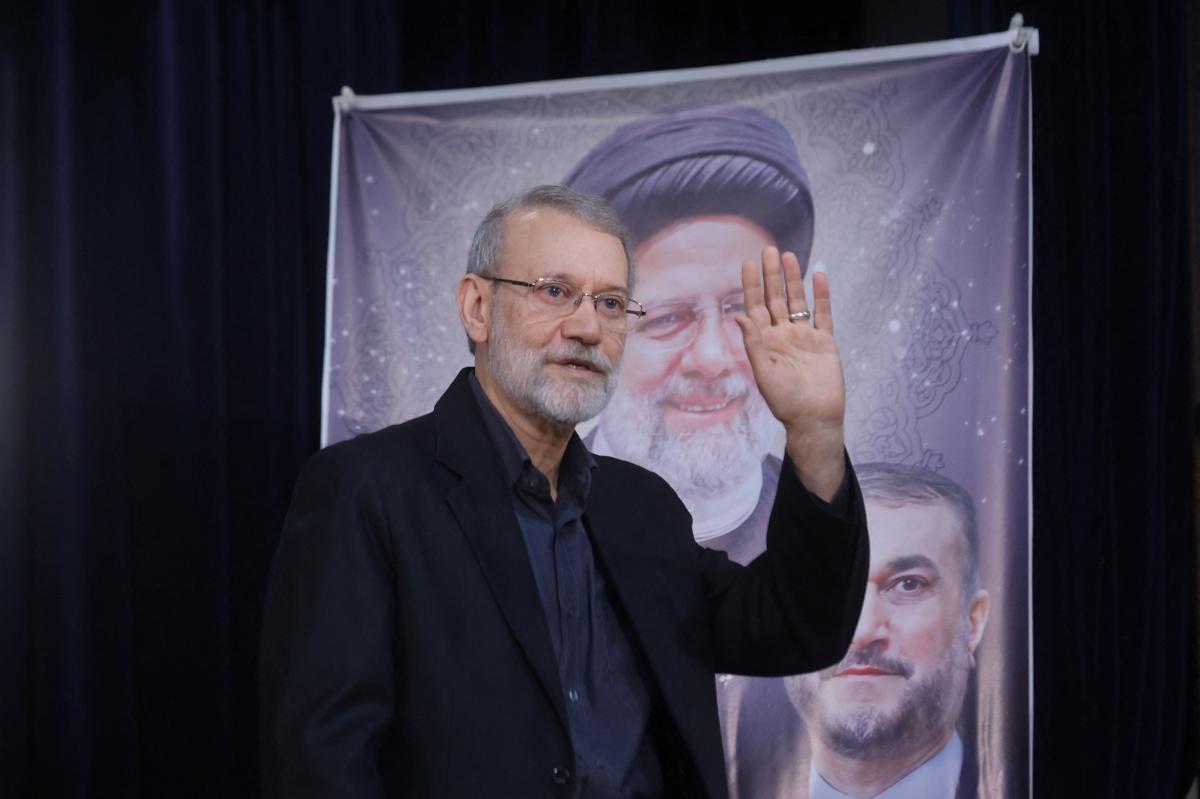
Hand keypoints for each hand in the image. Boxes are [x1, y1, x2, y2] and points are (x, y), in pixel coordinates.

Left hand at [735, 247, 845, 499]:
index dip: (751, 285)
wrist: (815, 419)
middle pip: (775, 298)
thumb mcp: (764, 374)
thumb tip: (738, 316)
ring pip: (797, 301)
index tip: (748, 262)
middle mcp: (783, 335)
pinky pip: (823, 314)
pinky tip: (818, 276)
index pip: (755, 306)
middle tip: (768, 249)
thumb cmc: (785, 402)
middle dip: (771, 274)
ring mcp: (804, 337)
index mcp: (764, 342)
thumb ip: (753, 344)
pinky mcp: (825, 342)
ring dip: (793, 279)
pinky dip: (821, 295)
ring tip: (789, 255)